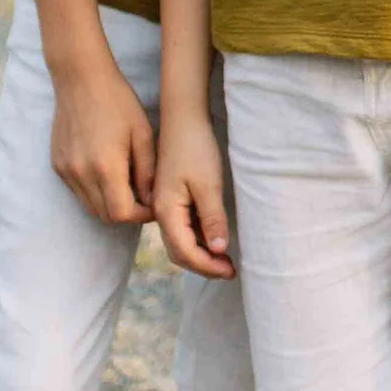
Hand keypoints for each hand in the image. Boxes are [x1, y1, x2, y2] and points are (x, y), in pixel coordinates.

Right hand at [48, 56, 157, 224]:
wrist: (81, 79)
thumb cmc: (118, 102)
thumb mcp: (142, 134)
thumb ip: (148, 172)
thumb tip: (151, 200)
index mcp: (106, 166)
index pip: (122, 214)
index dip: (141, 216)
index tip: (153, 205)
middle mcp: (81, 173)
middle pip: (105, 216)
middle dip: (127, 214)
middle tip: (142, 199)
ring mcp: (66, 171)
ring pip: (90, 207)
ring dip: (109, 205)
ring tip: (126, 187)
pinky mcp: (57, 165)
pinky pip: (78, 192)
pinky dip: (94, 192)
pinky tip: (106, 173)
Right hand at [153, 111, 235, 278]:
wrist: (183, 118)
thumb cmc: (195, 148)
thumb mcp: (209, 184)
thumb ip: (212, 218)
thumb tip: (219, 250)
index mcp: (166, 210)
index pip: (185, 252)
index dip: (207, 266)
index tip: (230, 271)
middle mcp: (160, 212)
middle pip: (179, 252)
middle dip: (204, 265)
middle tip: (230, 271)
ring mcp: (164, 205)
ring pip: (179, 242)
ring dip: (201, 254)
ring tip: (225, 260)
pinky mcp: (170, 198)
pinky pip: (182, 228)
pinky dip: (198, 240)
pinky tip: (215, 238)